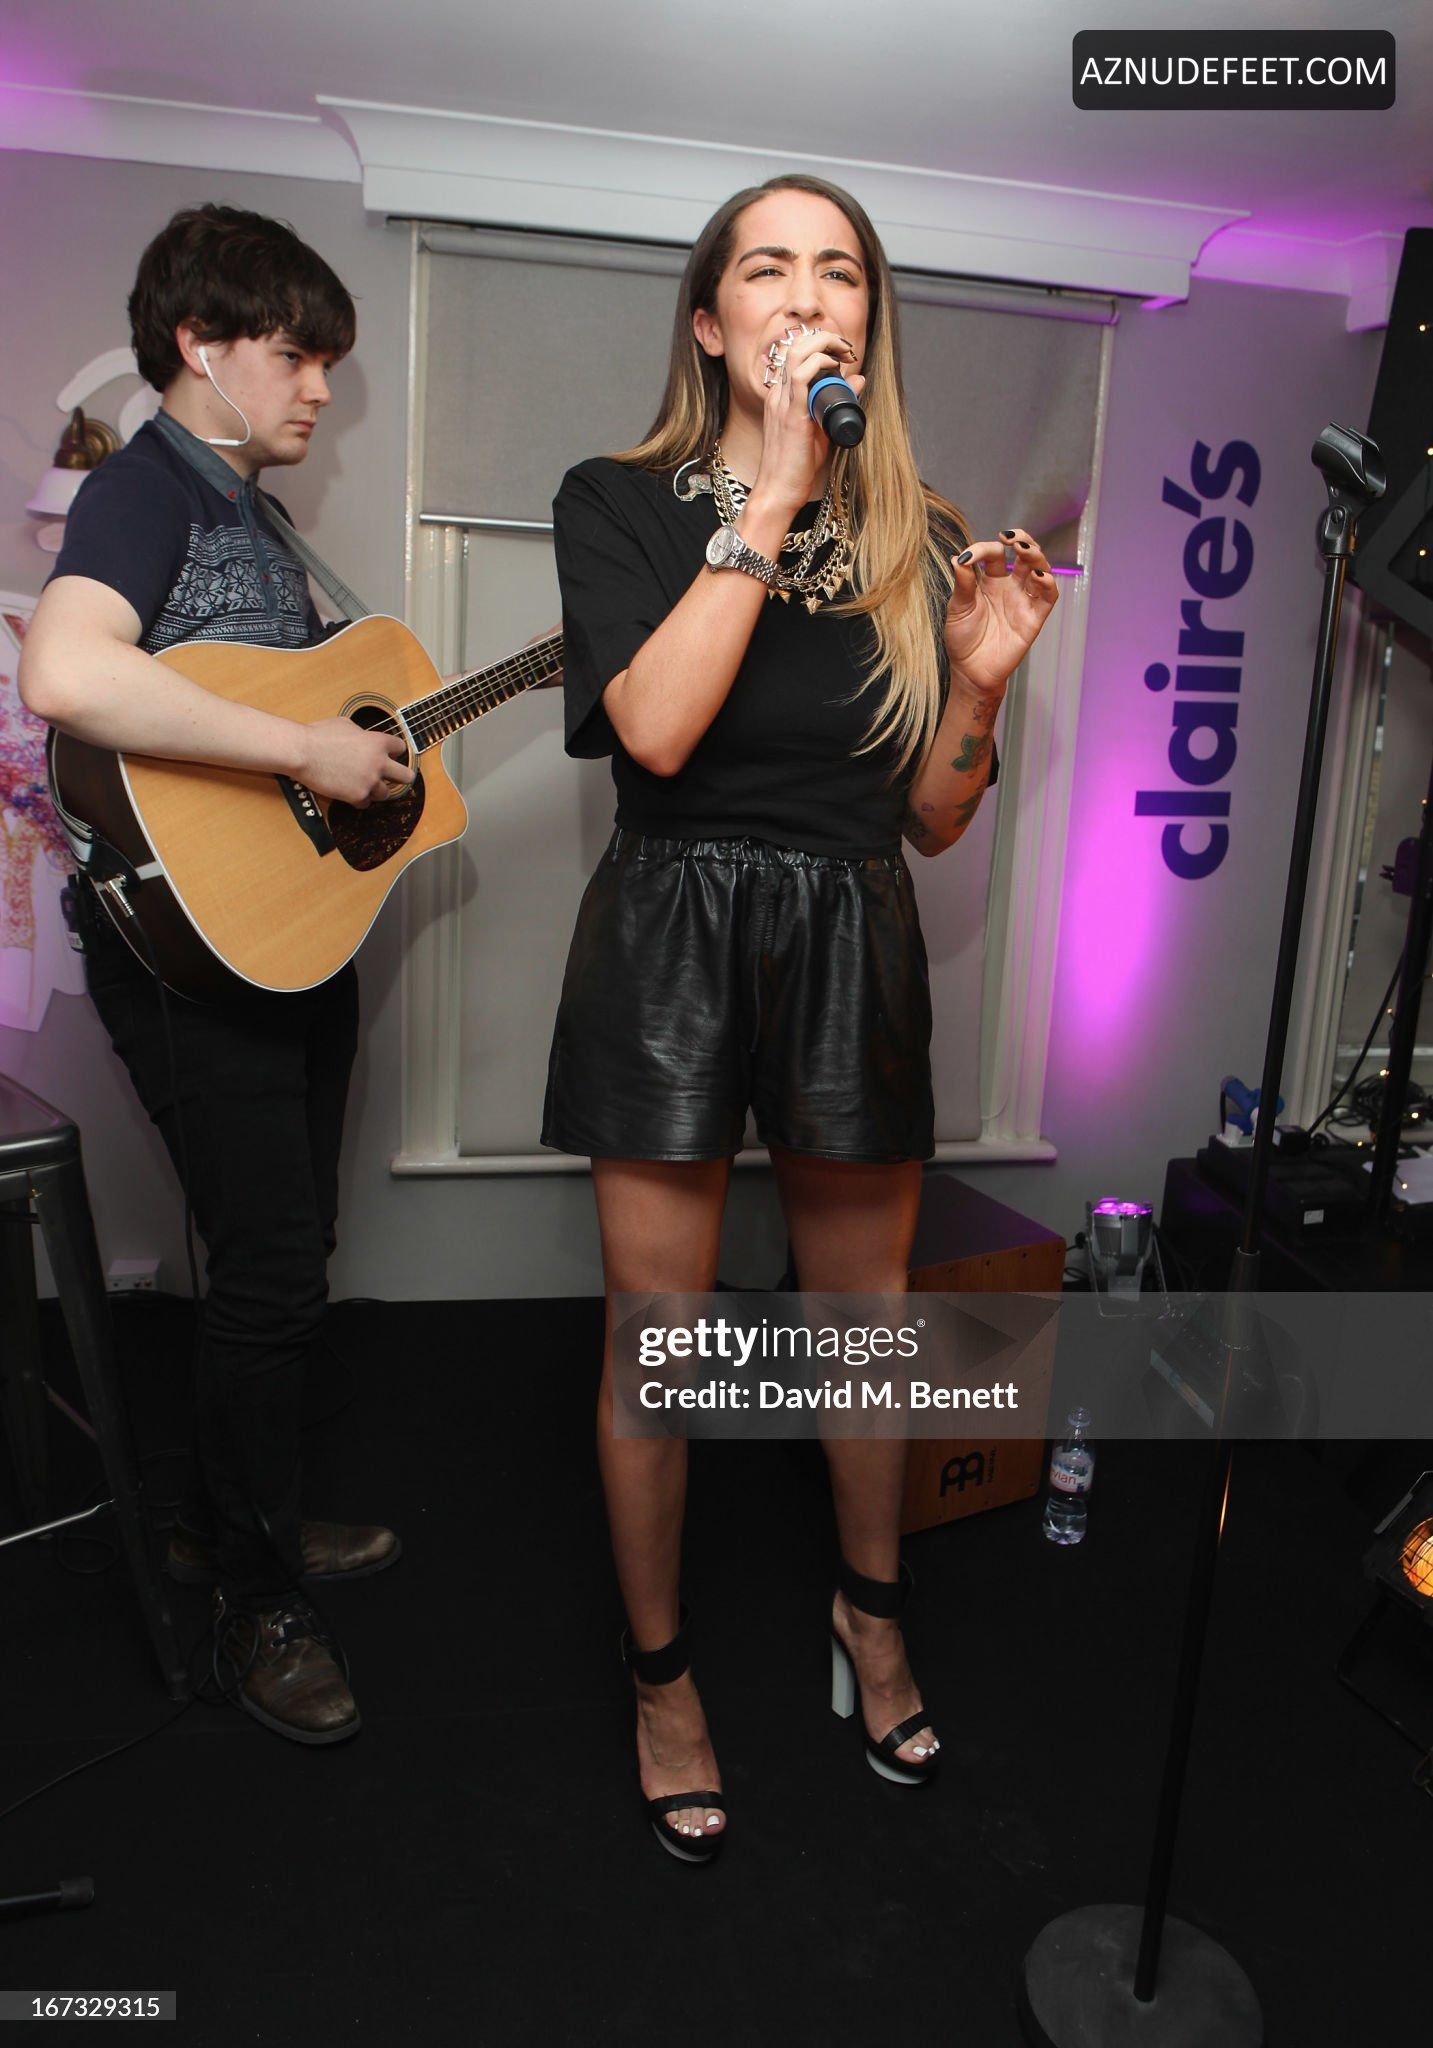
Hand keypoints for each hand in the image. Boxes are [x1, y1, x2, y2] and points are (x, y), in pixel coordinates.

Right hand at [297, 716, 414, 807]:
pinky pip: (366, 803)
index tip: (388, 755)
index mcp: (378, 742)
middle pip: (407, 776)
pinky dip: (359, 799)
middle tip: (393, 778)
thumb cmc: (319, 735)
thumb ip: (362, 734)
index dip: (393, 751)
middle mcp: (379, 762)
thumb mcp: (346, 724)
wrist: (302, 752)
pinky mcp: (357, 795)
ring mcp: (369, 781)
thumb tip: (364, 737)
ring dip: (376, 789)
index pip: (401, 748)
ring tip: (362, 784)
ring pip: (386, 793)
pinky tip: (350, 792)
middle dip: (400, 777)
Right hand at [753, 324, 864, 510]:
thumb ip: (837, 402)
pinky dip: (820, 364)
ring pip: (797, 352)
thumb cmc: (797, 466)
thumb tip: (858, 379)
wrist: (778, 491)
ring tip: (844, 353)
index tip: (843, 354)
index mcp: (781, 396)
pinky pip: (800, 376)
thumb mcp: (822, 428)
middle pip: (796, 344)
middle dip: (825, 338)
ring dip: (824, 344)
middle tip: (846, 349)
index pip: (797, 354)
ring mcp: (782, 402)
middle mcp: (778, 394)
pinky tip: (834, 368)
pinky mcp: (791, 415)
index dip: (822, 345)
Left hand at [944, 526, 1058, 697]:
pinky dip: (1047, 583)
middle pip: (1024, 555)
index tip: (968, 557)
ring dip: (1036, 556)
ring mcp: (1024, 601)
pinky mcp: (1034, 618)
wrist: (970, 671)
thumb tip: (957, 558)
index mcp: (990, 581)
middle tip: (1010, 537)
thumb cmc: (962, 639)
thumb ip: (962, 583)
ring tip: (1023, 549)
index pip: (994, 555)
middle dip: (1021, 540)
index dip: (983, 549)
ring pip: (1040, 569)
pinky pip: (1048, 596)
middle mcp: (1010, 587)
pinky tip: (1037, 575)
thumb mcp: (958, 608)